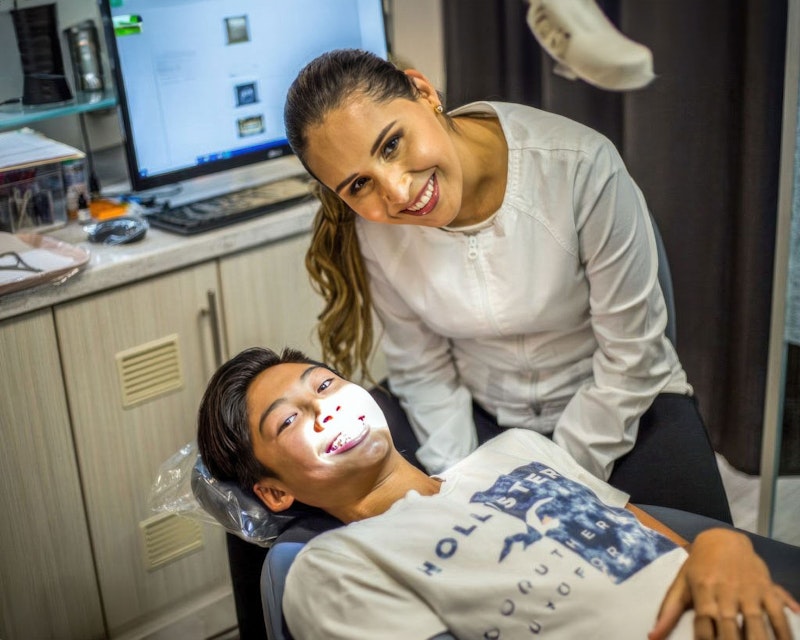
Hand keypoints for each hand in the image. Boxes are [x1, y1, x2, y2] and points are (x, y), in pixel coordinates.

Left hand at [649, 528, 799, 639]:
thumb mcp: (681, 585)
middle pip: (728, 624)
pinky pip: (777, 611)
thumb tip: (652, 637)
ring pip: (755, 620)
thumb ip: (668, 612)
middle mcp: (725, 590)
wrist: (723, 539)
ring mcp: (748, 589)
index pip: (702, 622)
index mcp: (702, 589)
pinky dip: (783, 630)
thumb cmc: (699, 567)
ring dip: (758, 639)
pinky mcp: (766, 588)